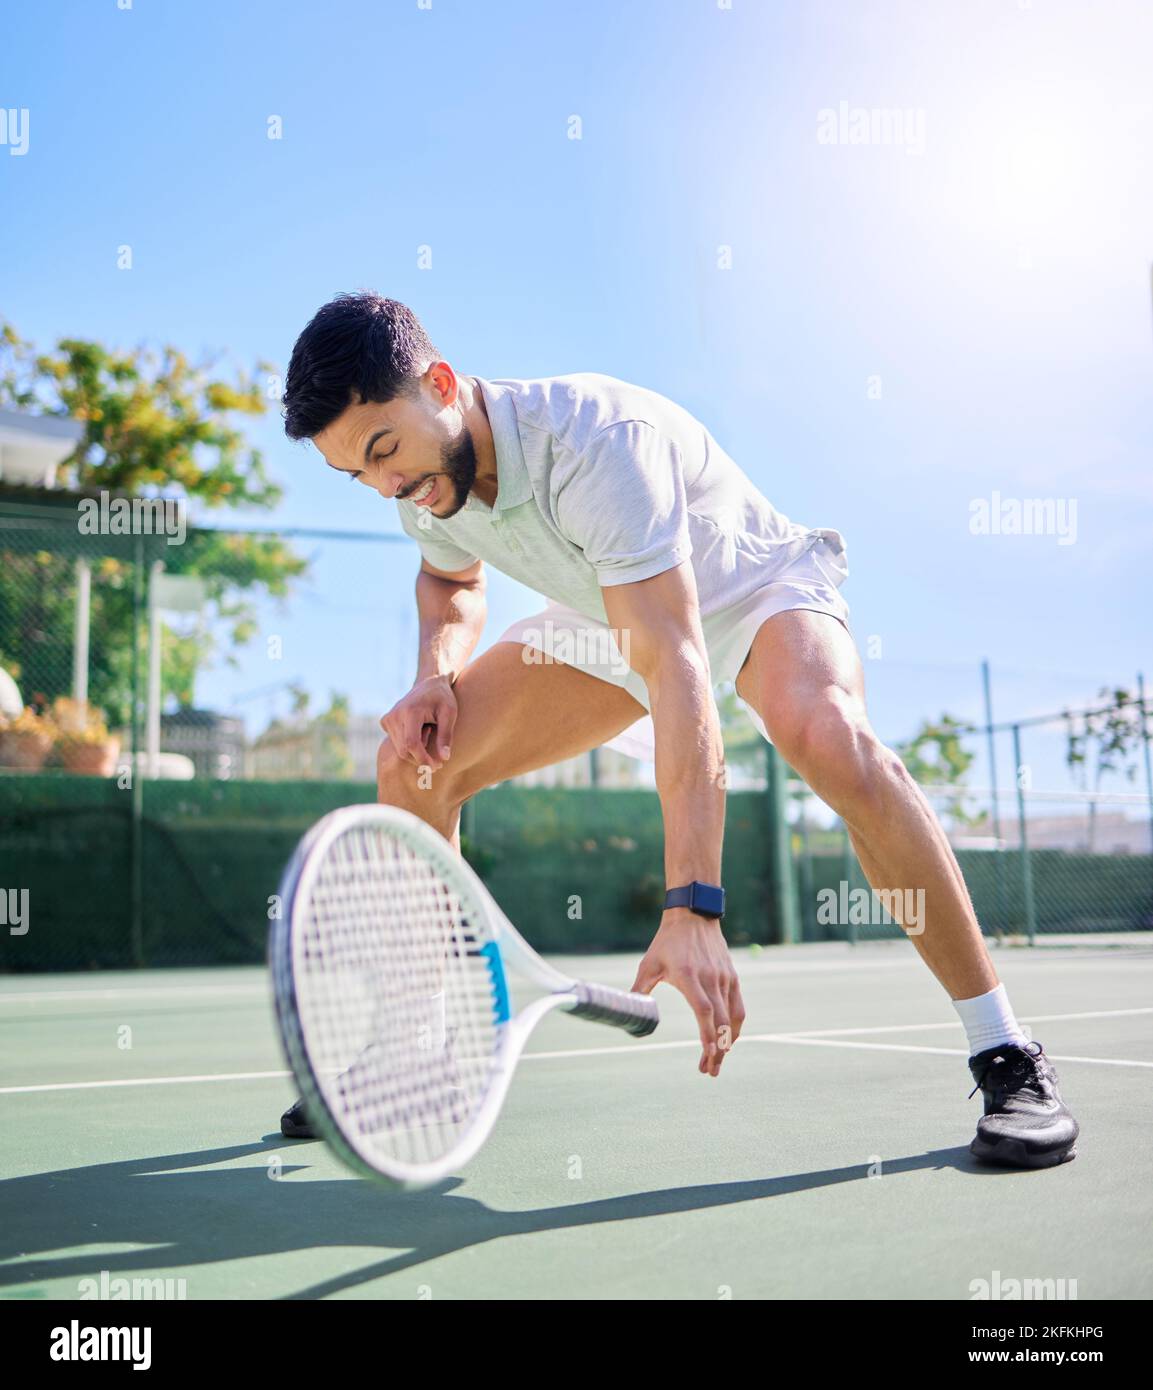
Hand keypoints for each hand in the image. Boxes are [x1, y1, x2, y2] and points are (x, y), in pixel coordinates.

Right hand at [380, 674, 457, 770]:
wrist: (429, 683)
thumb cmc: (443, 698)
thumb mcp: (449, 714)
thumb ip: (446, 736)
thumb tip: (444, 758)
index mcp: (410, 711)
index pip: (412, 744)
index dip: (423, 759)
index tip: (437, 766)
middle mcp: (394, 715)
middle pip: (404, 750)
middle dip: (421, 759)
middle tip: (438, 761)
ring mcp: (388, 718)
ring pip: (400, 749)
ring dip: (416, 752)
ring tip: (431, 738)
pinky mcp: (386, 722)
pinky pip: (396, 743)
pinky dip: (409, 746)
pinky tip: (422, 733)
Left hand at [632, 909, 745, 1075]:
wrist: (693, 916)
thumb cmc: (667, 942)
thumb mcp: (649, 964)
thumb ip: (639, 990)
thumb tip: (626, 1013)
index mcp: (689, 976)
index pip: (703, 1011)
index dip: (707, 1035)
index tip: (707, 1055)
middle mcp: (710, 978)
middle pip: (720, 1021)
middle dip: (717, 1050)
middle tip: (710, 1071)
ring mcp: (724, 978)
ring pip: (733, 1017)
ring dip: (728, 1042)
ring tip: (719, 1061)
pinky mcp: (732, 977)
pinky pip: (738, 1007)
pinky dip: (735, 1026)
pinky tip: (728, 1039)